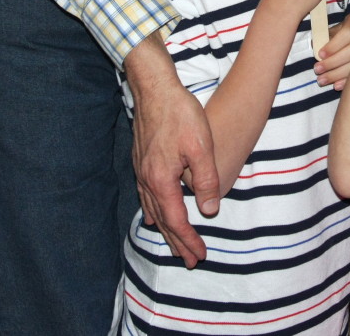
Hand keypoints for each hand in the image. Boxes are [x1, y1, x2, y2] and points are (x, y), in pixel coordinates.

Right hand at [125, 36, 218, 267]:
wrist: (155, 88)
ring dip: (165, 229)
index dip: (188, 239)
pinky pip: (146, 196)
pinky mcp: (141, 161)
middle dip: (176, 242)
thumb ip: (206, 180)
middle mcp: (147, 180)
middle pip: (162, 220)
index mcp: (162, 180)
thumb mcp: (201, 146)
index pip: (176, 220)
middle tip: (189, 261)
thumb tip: (209, 209)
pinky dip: (154, 211)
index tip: (199, 255)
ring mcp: (141, 171)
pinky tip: (154, 215)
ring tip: (174, 244)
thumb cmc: (180, 114)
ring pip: (153, 209)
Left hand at [315, 11, 349, 89]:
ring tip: (322, 80)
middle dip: (333, 62)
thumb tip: (314, 45)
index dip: (334, 45)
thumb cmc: (342, 32)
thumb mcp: (334, 29)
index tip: (320, 55)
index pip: (348, 33)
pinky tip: (336, 85)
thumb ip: (324, 36)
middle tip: (317, 70)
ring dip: (338, 74)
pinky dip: (347, 81)